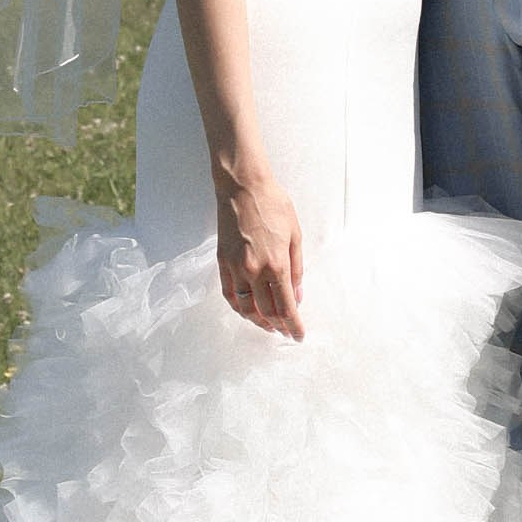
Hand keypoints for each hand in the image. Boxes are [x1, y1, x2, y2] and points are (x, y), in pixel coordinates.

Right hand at [217, 172, 304, 340]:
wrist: (243, 186)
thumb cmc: (273, 205)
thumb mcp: (295, 235)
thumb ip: (296, 269)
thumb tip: (297, 295)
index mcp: (277, 264)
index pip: (286, 307)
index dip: (293, 325)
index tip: (298, 335)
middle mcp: (254, 270)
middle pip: (266, 312)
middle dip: (278, 327)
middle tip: (285, 332)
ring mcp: (235, 267)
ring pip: (245, 308)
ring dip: (258, 321)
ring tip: (268, 326)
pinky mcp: (222, 262)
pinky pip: (229, 294)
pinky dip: (238, 307)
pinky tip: (247, 311)